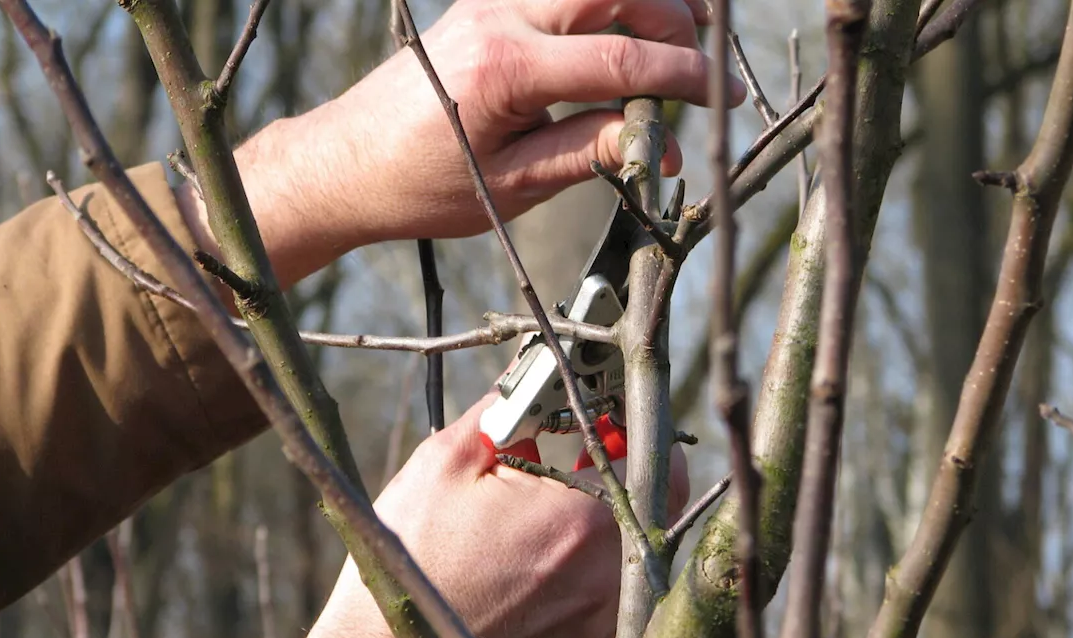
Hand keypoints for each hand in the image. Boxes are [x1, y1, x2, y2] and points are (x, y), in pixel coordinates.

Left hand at [188, 0, 744, 286]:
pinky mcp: (486, 6)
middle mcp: (498, 18)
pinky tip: (631, 33)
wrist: (347, 163)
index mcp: (506, 70)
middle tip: (704, 65)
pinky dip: (606, 6)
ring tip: (680, 44)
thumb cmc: (421, 185)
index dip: (684, 79)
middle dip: (673, 19)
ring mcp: (490, 4)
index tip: (725, 97)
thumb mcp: (513, 185)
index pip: (622, 61)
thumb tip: (661, 143)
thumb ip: (589, 153)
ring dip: (643, 3)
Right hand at [285, 394, 688, 637]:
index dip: (638, 425)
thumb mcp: (447, 463)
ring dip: (613, 509)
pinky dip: (596, 554)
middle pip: (656, 502)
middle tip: (593, 442)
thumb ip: (504, 410)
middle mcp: (609, 573)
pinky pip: (615, 585)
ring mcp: (601, 617)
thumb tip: (532, 378)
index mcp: (583, 521)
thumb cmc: (411, 560)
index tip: (612, 411)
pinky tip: (549, 540)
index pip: (652, 456)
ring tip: (565, 489)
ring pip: (637, 544)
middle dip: (629, 465)